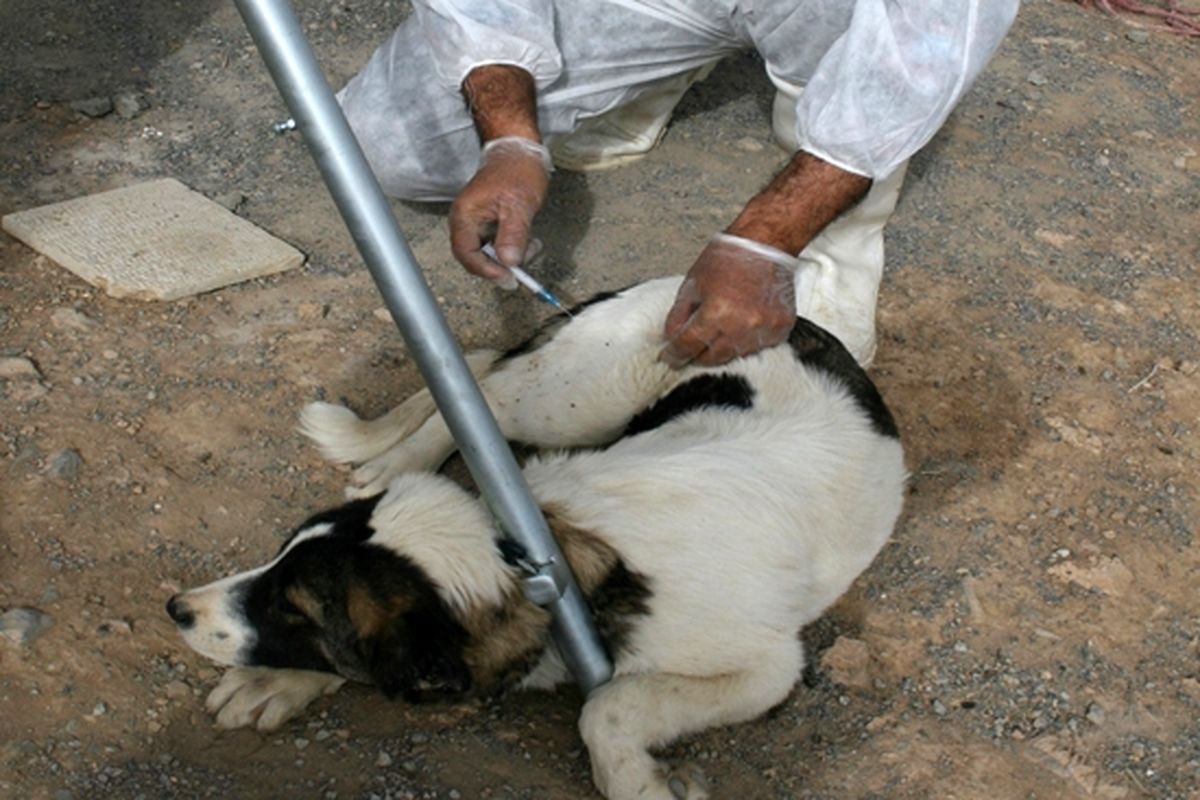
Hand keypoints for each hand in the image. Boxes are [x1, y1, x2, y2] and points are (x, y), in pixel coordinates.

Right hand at [449, 137, 550, 288]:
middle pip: (475, 257)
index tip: (508, 277)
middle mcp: (465, 221)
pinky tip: (528, 239)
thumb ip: (513, 235)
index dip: (486, 270)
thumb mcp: (519, 204)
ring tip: (531, 246)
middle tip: (523, 268)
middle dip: (500, 265)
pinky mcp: (488, 223)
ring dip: (510, 256)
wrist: (519, 151)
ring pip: (488, 253)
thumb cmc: (517, 170)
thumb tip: (509, 262)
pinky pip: (496, 244)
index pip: (466, 254)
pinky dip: (512, 247)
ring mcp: (476, 222)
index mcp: (465, 215)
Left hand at [662, 234, 797, 367]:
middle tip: (692, 347)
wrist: (765, 242)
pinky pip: (759, 348)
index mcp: (716, 312)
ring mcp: (764, 329)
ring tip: (721, 327)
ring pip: (735, 355)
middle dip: (697, 354)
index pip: (688, 346)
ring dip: (723, 347)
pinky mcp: (781, 329)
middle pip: (712, 358)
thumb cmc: (728, 257)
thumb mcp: (692, 283)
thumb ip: (679, 316)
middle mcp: (741, 325)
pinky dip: (747, 341)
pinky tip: (742, 324)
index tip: (670, 356)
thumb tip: (671, 339)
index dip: (674, 353)